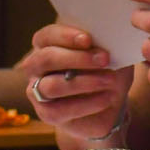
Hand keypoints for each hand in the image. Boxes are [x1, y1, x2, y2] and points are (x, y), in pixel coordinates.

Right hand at [22, 25, 130, 139]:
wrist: (110, 101)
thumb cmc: (107, 69)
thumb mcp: (112, 54)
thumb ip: (106, 45)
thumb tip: (108, 40)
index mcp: (48, 44)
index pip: (47, 36)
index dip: (65, 36)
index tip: (88, 39)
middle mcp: (37, 67)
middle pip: (46, 59)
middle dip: (76, 58)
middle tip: (105, 59)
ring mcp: (38, 91)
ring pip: (51, 86)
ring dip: (84, 82)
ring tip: (109, 80)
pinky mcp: (47, 113)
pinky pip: (60, 109)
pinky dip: (87, 104)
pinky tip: (106, 98)